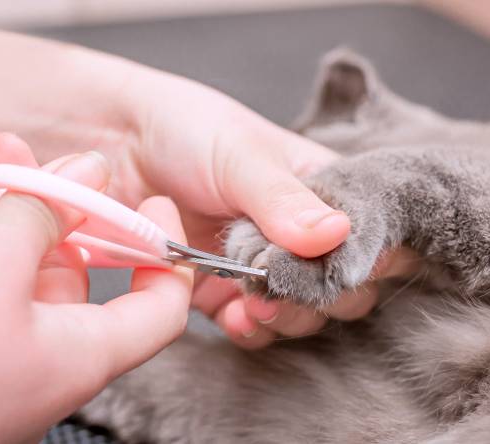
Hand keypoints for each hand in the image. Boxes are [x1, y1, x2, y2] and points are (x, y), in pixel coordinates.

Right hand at [0, 135, 192, 443]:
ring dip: (10, 224)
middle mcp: (49, 364)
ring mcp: (0, 364)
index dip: (166, 250)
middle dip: (63, 212)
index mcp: (83, 354)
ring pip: (22, 280)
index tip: (154, 205)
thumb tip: (87, 172)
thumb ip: (43, 214)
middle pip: (82, 276)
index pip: (162, 305)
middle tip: (44, 164)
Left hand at [89, 64, 412, 346]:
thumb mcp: (242, 155)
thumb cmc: (189, 130)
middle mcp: (301, 233)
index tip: (339, 266)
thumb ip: (285, 199)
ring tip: (254, 301)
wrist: (118, 145)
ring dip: (285, 316)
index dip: (367, 258)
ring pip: (303, 314)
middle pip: (344, 287)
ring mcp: (264, 265)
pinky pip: (253, 325)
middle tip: (287, 285)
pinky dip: (250, 328)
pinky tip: (235, 316)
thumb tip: (338, 234)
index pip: (371, 236)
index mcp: (324, 190)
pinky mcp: (224, 291)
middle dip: (322, 295)